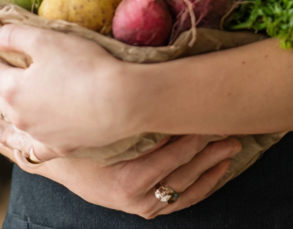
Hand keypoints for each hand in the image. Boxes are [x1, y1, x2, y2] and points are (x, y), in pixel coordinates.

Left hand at [0, 23, 142, 154]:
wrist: (119, 102)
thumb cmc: (83, 65)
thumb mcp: (47, 40)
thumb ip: (15, 36)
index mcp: (14, 88)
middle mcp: (21, 115)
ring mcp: (39, 134)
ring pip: (9, 128)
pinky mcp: (60, 146)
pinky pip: (33, 150)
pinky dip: (22, 147)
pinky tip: (20, 147)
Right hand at [0, 122, 240, 219]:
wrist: (59, 162)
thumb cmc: (80, 135)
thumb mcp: (101, 123)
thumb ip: (130, 110)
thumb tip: (164, 83)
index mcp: (129, 178)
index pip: (175, 153)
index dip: (197, 131)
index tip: (213, 112)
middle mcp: (138, 198)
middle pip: (186, 169)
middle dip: (211, 146)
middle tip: (231, 125)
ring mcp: (142, 206)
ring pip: (188, 187)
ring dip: (214, 164)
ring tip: (233, 143)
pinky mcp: (145, 208)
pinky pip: (182, 200)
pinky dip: (205, 184)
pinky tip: (221, 167)